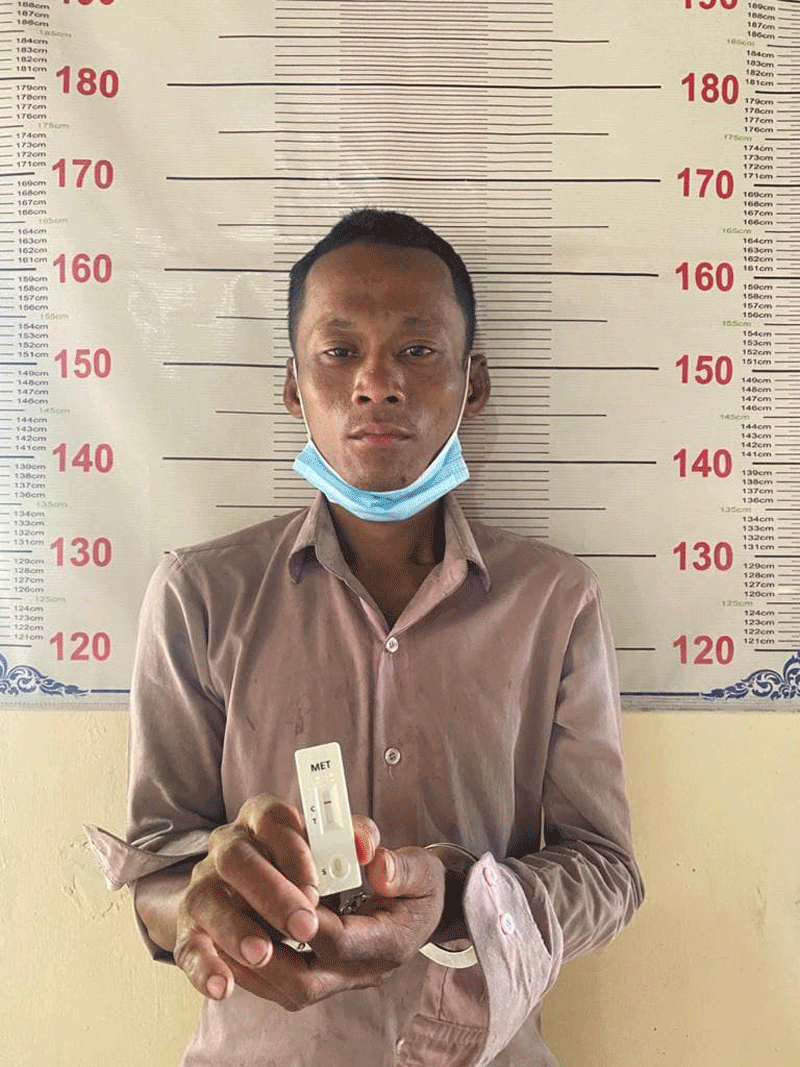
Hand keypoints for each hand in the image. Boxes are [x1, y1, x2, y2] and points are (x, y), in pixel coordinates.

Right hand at [172, 793, 378, 1002]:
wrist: (270, 901)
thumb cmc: (317, 870)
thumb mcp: (344, 849)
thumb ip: (360, 840)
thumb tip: (369, 852)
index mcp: (264, 819)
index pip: (272, 819)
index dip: (293, 851)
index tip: (317, 885)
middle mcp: (229, 848)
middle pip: (236, 859)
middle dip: (271, 893)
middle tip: (304, 925)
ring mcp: (205, 887)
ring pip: (207, 900)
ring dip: (236, 929)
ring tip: (264, 952)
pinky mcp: (193, 929)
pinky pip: (189, 947)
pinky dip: (204, 967)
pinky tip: (222, 987)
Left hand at [221, 844, 445, 1009]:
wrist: (425, 910)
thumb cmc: (420, 885)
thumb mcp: (422, 869)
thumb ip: (399, 867)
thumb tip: (374, 863)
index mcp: (390, 943)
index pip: (338, 942)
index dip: (306, 920)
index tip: (282, 891)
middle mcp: (363, 972)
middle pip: (304, 982)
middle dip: (266, 952)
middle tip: (237, 918)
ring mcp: (342, 982)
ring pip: (287, 990)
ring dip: (252, 964)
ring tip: (223, 931)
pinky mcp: (326, 980)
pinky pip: (281, 988)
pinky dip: (253, 968)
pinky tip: (231, 942)